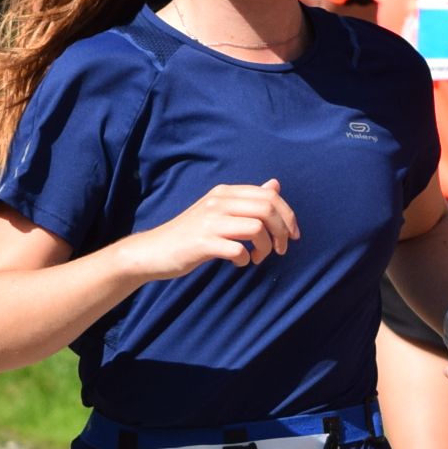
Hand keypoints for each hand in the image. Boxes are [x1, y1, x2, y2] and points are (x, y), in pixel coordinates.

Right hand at [118, 180, 298, 281]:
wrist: (154, 250)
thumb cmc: (190, 233)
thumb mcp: (218, 210)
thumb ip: (246, 199)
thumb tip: (274, 185)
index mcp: (224, 192)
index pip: (269, 196)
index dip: (288, 215)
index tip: (293, 235)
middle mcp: (218, 202)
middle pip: (267, 209)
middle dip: (282, 232)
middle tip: (280, 250)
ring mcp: (210, 222)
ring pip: (257, 228)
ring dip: (266, 248)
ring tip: (258, 258)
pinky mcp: (203, 243)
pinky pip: (238, 249)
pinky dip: (246, 259)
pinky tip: (240, 263)